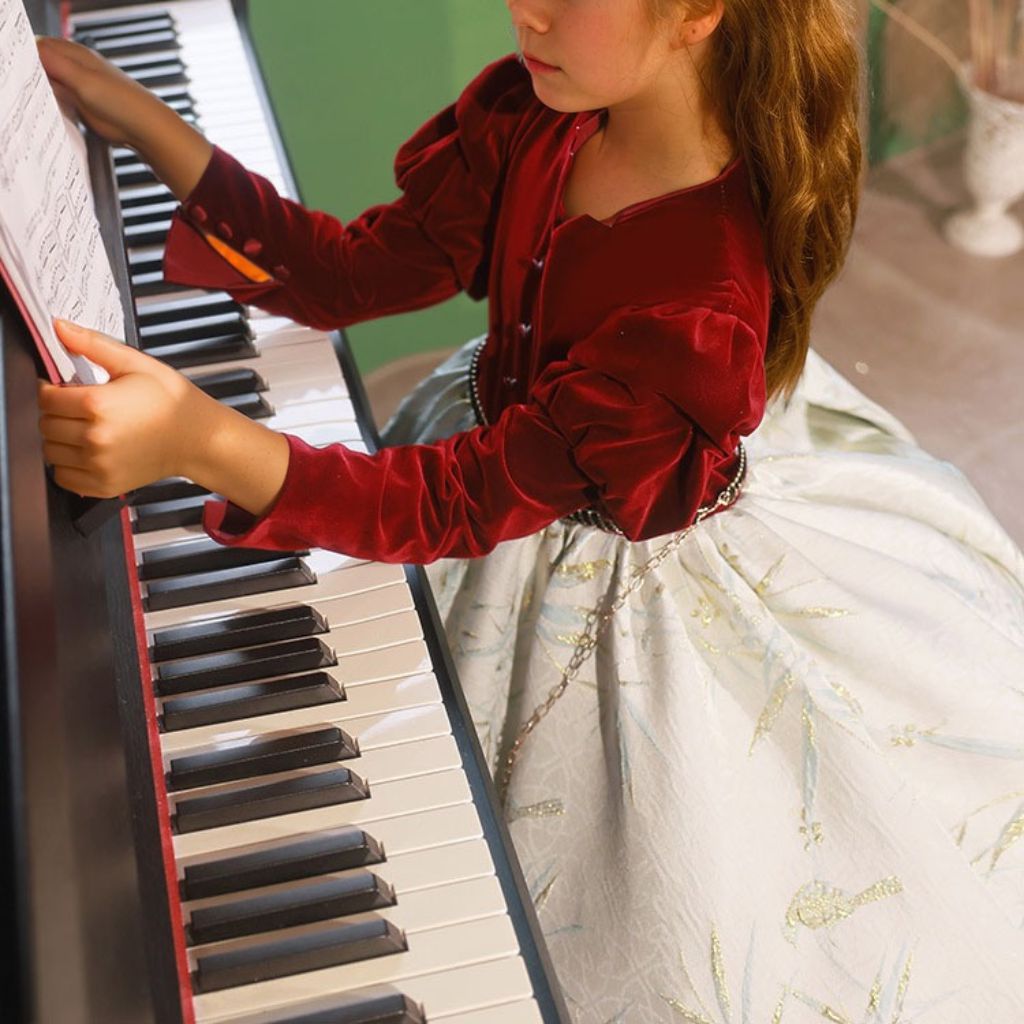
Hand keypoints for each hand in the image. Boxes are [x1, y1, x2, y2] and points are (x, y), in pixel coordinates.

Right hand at [36, 37, 212, 198]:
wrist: (147, 129)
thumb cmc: (124, 103)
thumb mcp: (83, 80)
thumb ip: (55, 65)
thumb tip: (32, 51)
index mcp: (76, 54)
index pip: (39, 46)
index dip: (27, 59)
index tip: (25, 75)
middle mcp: (78, 66)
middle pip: (43, 65)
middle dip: (34, 76)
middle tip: (32, 90)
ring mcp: (82, 85)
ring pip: (51, 83)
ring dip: (44, 91)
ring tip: (42, 100)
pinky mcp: (86, 104)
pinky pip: (62, 100)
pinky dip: (55, 104)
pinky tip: (55, 111)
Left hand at [37, 320, 210, 496]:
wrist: (199, 438)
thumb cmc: (173, 403)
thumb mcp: (136, 364)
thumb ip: (93, 344)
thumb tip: (60, 328)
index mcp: (98, 404)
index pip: (45, 397)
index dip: (52, 390)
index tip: (64, 390)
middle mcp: (95, 437)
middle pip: (45, 424)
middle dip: (57, 413)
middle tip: (80, 409)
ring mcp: (98, 464)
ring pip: (50, 451)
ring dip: (60, 439)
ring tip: (85, 429)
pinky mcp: (104, 484)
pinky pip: (64, 478)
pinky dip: (68, 466)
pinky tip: (89, 451)